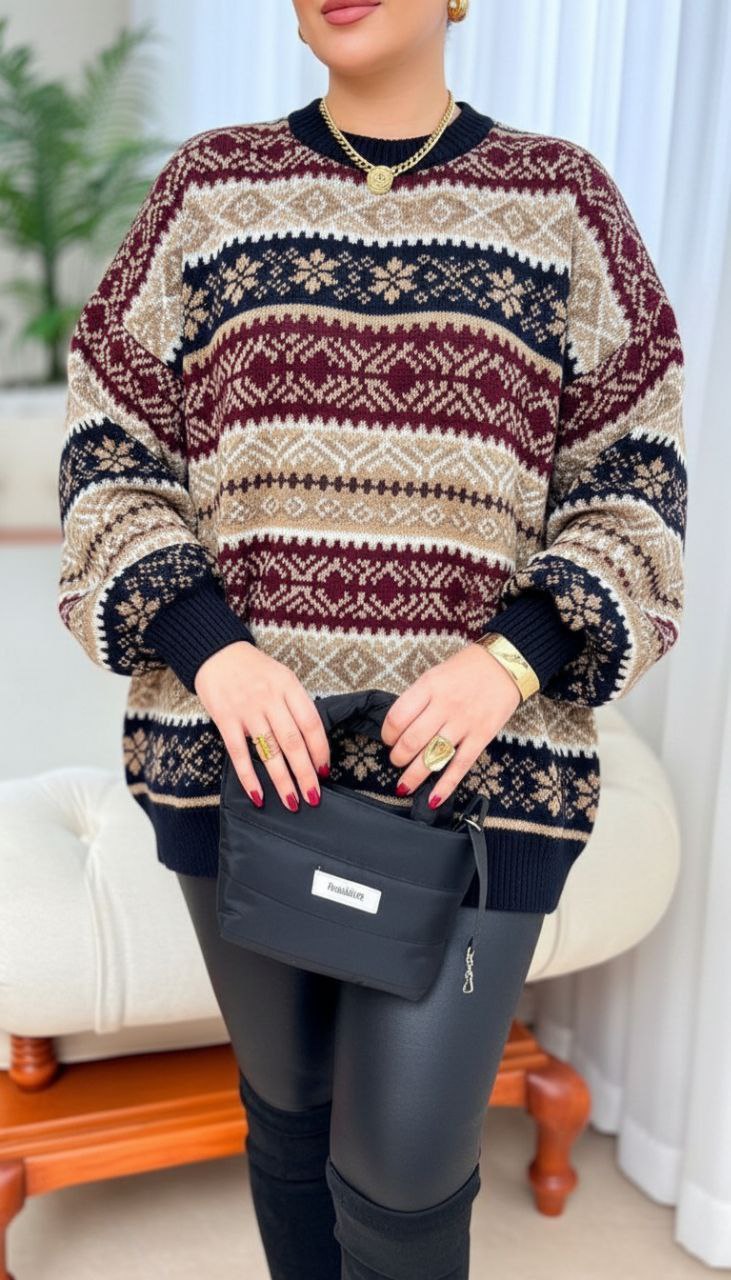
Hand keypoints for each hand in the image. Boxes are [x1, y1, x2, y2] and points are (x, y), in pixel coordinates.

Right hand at [194, 642, 330, 810]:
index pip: (311, 723)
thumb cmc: (253, 669)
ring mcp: (247, 709)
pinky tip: (258, 795)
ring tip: (292, 802)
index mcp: (289, 686)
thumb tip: (311, 740)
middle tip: (314, 797)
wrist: (216, 652)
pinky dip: (249, 777)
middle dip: (305, 773)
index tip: (324, 771)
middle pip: (293, 742)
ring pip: (270, 751)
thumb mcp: (282, 676)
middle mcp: (270, 698)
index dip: (320, 750)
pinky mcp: (225, 719)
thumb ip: (295, 704)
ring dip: (282, 780)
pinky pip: (239, 753)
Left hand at [380, 643, 523, 807]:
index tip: (388, 739)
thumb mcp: (436, 674)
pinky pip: (460, 766)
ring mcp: (464, 723)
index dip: (387, 734)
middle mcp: (445, 706)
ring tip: (404, 784)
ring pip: (432, 756)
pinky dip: (445, 786)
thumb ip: (419, 698)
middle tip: (396, 760)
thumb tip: (401, 726)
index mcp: (429, 686)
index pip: (397, 717)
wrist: (506, 664)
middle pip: (412, 741)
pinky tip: (432, 799)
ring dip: (414, 775)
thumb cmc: (468, 668)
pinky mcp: (481, 737)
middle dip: (398, 757)